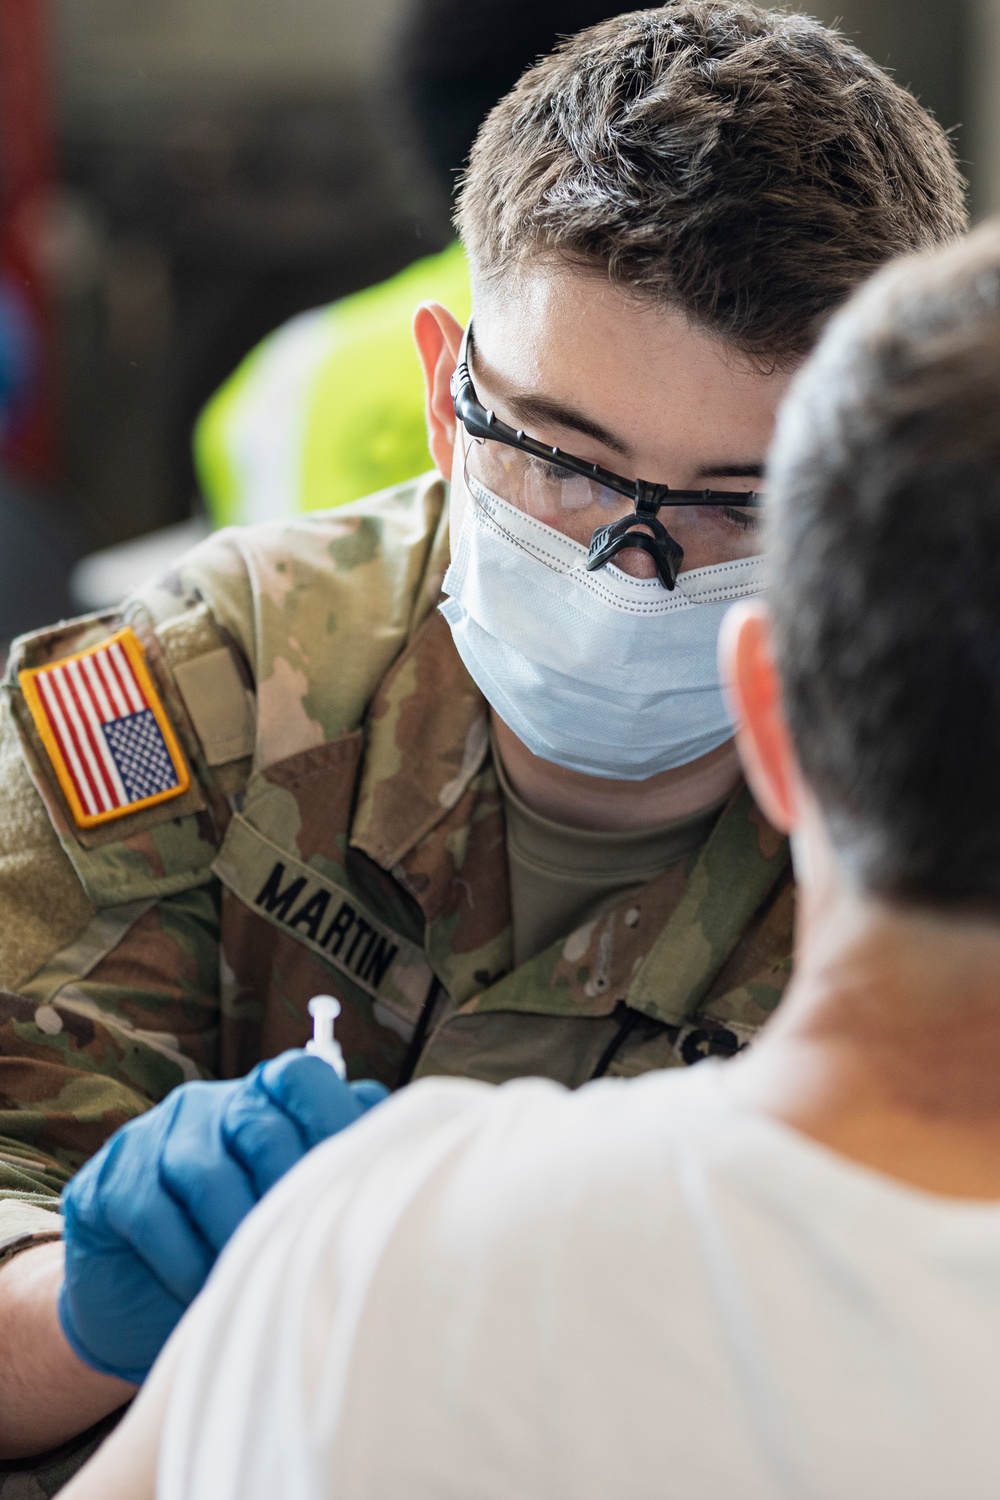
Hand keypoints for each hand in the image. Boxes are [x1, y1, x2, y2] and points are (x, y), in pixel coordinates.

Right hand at [58, 1051, 387, 1382]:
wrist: (143, 1303)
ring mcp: (154, 1137)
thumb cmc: (243, 1247)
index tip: (353, 1182)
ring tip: (255, 1276)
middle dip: (287, 1187)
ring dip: (234, 1231)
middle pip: (257, 1120)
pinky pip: (151, 1211)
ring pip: (203, 1168)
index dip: (332, 1120)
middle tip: (304, 1243)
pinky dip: (184, 1259)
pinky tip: (204, 1291)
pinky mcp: (109, 1182)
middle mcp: (210, 1105)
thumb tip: (414, 1154)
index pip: (303, 1076)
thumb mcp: (297, 1206)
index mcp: (263, 1097)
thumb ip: (345, 1168)